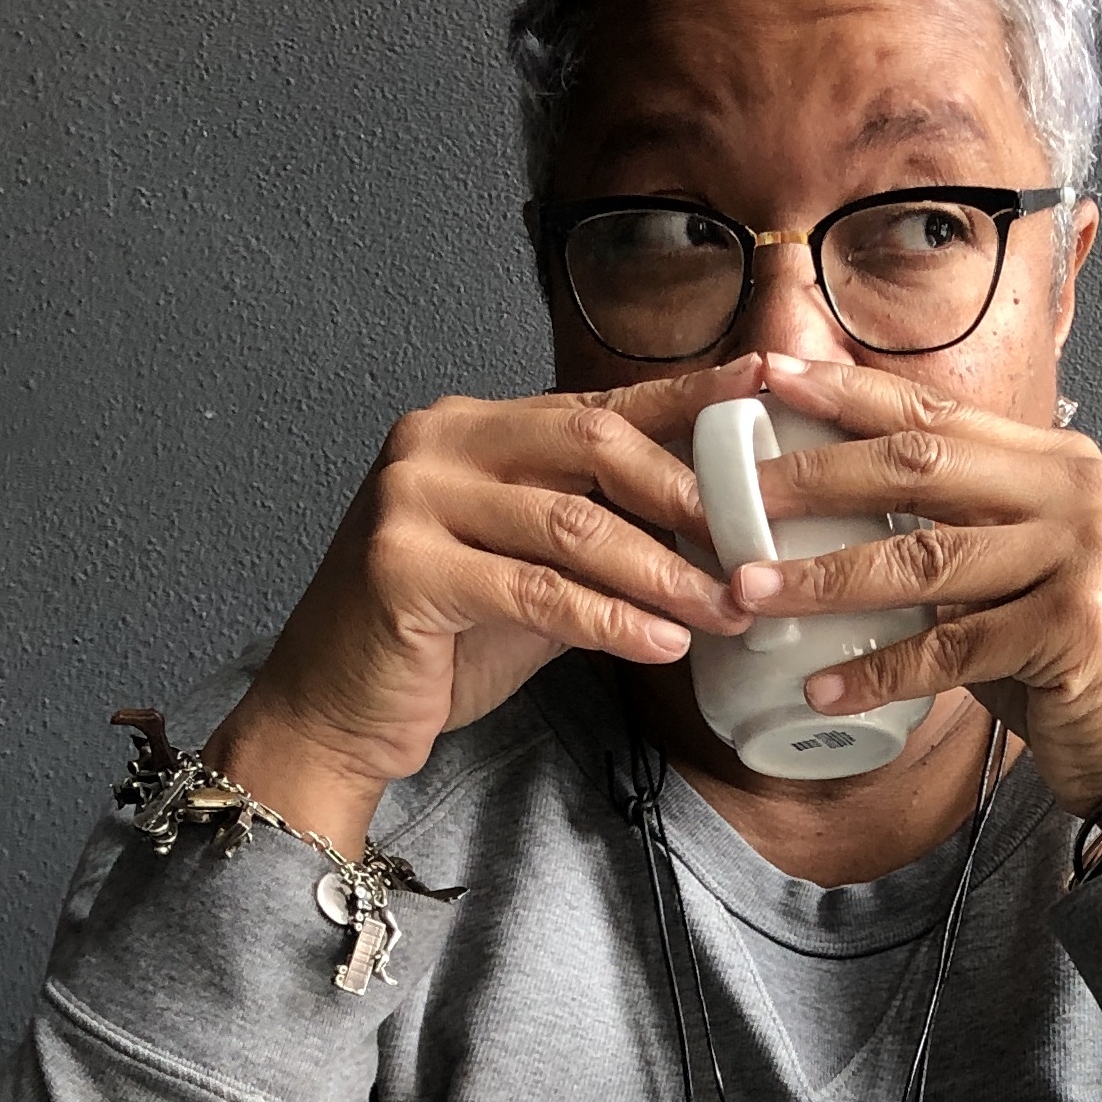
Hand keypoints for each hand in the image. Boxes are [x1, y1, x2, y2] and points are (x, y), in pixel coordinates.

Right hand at [204, 357, 763, 847]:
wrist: (335, 713)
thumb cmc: (443, 643)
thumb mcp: (537, 573)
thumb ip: (604, 535)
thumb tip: (719, 527)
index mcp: (473, 427)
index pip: (600, 406)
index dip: (687, 400)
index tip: (765, 388)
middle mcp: (436, 441)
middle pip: (593, 445)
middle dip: (688, 495)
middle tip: (757, 544)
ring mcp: (410, 497)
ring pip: (572, 524)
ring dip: (664, 572)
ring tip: (728, 608)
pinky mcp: (401, 567)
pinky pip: (534, 590)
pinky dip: (609, 619)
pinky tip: (663, 644)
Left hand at [729, 355, 1101, 817]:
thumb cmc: (1075, 662)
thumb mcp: (1020, 571)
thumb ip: (956, 529)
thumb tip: (835, 506)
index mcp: (1058, 464)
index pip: (936, 414)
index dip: (846, 394)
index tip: (769, 378)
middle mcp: (1076, 494)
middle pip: (918, 466)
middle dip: (814, 477)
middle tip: (732, 494)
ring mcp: (1081, 557)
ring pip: (921, 558)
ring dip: (822, 577)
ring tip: (749, 591)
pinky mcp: (1072, 630)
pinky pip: (946, 648)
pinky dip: (875, 672)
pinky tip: (820, 687)